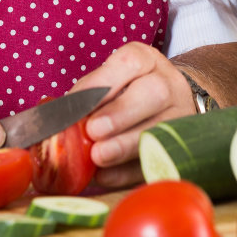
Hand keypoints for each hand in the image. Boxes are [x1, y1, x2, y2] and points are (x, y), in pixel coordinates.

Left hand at [73, 43, 195, 188]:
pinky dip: (130, 171)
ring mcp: (181, 116)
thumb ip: (87, 95)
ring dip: (126, 144)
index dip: (102, 82)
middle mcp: (169, 84)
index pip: (130, 62)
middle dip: (120, 113)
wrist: (168, 105)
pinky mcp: (181, 147)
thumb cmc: (126, 92)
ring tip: (98, 156)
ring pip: (161, 128)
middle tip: (93, 131)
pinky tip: (106, 175)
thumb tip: (55, 118)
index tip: (77, 104)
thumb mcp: (110, 80)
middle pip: (154, 92)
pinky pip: (159, 160)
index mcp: (147, 61)